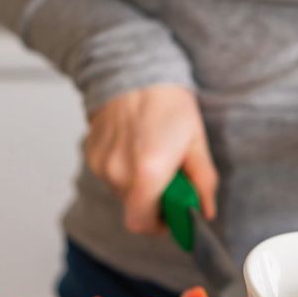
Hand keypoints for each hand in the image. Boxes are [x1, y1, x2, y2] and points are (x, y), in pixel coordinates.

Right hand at [84, 84, 217, 234]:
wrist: (133, 70)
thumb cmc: (167, 103)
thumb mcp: (196, 142)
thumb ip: (203, 181)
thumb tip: (206, 211)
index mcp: (148, 173)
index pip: (142, 224)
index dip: (158, 226)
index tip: (171, 215)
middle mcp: (119, 172)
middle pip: (134, 208)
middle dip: (153, 200)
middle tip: (168, 177)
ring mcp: (101, 164)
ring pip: (122, 191)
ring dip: (138, 183)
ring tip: (151, 154)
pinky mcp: (91, 154)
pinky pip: (109, 174)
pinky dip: (123, 169)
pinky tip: (134, 146)